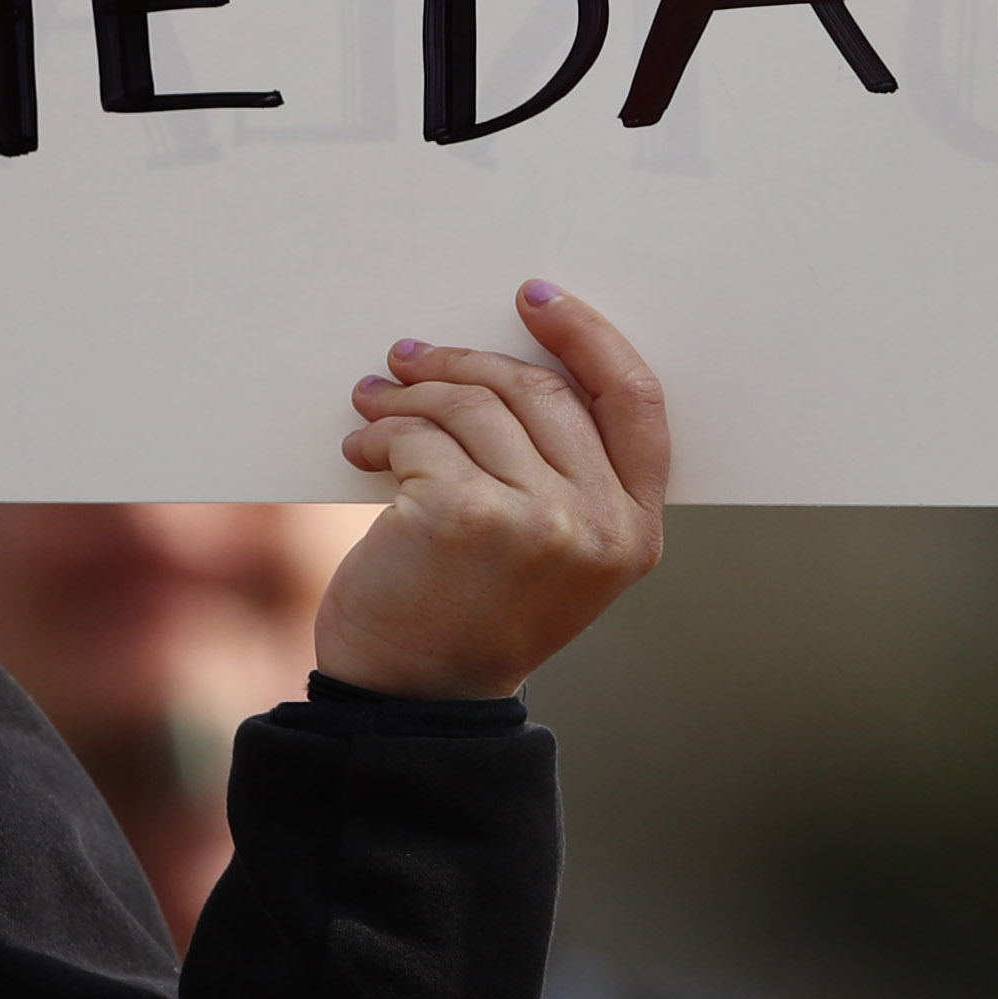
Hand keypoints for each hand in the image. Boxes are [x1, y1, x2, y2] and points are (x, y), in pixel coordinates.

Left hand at [314, 281, 669, 700]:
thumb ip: (560, 471)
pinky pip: (419, 434)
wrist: (415, 699)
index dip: (587, 337)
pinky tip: (361, 447)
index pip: (636, 401)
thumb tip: (504, 364)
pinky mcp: (464, 514)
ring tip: (375, 399)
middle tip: (410, 357)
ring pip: (473, 406)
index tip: (536, 299)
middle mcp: (599, 525)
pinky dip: (380, 431)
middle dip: (466, 363)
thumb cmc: (473, 614)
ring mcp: (537, 519)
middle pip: (541, 391)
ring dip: (411, 394)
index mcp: (635, 530)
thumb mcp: (552, 552)